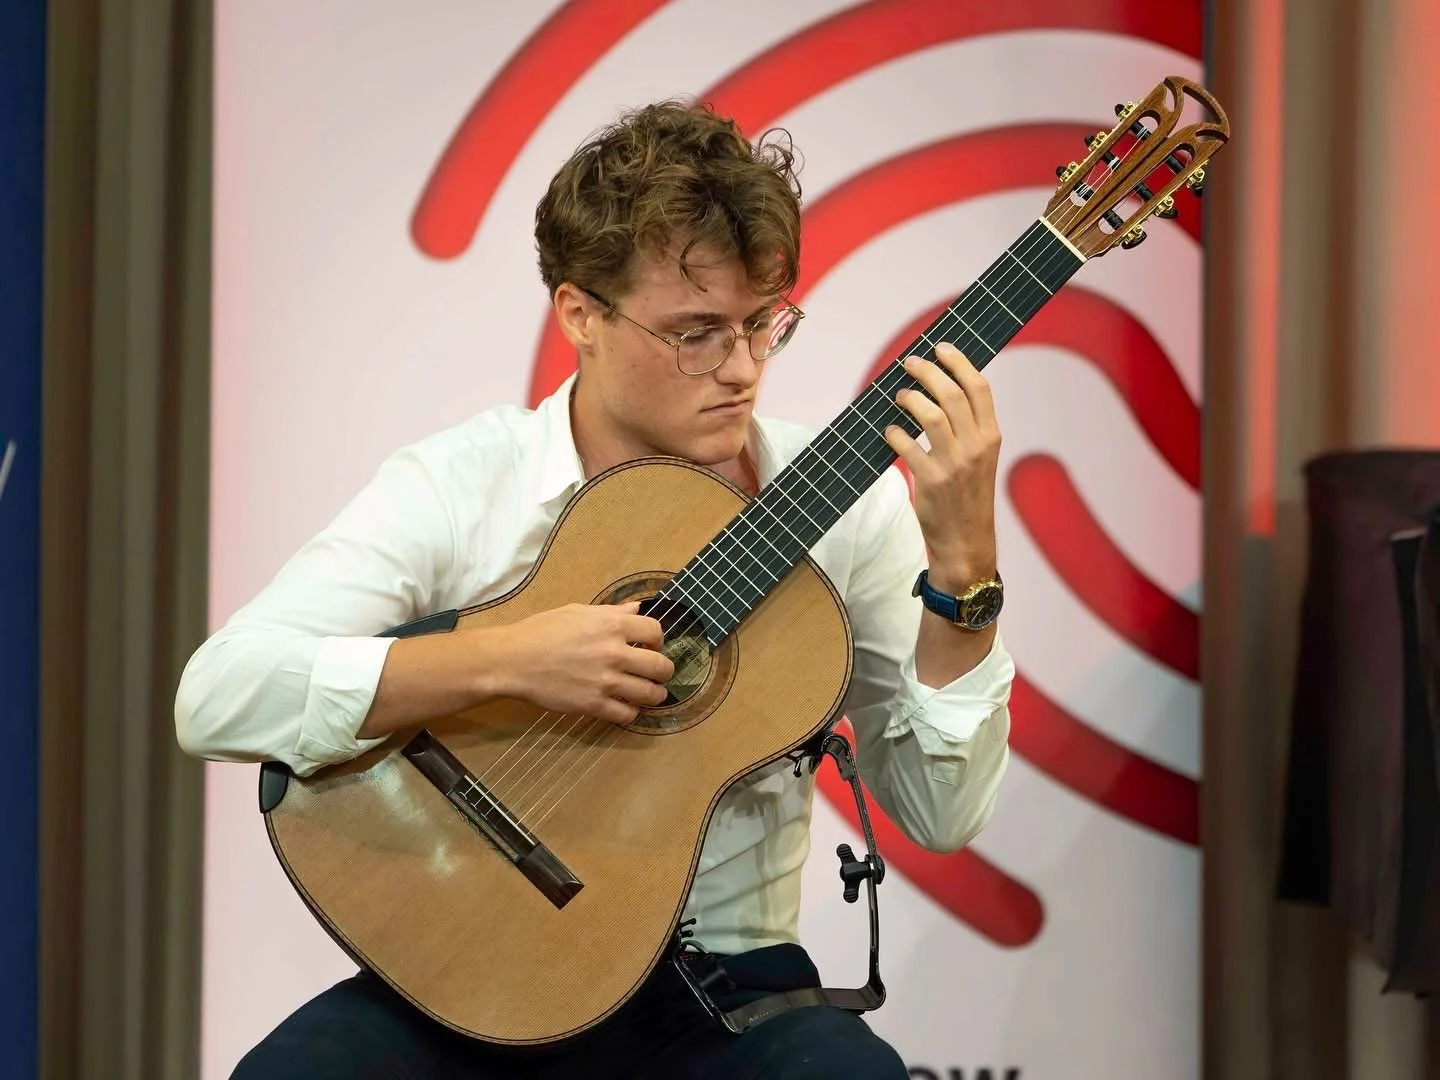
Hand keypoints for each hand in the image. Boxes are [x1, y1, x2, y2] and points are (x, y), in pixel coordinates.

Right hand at [495, 602, 674, 725]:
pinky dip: (631, 712)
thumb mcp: (577, 611)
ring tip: (650, 693)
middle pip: (661, 666)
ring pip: (650, 694)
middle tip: (658, 674)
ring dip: (655, 695)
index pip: (655, 631)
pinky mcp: (593, 704)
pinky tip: (626, 707)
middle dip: (664, 671)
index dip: (658, 640)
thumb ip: (611, 612)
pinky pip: (627, 714)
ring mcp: (605, 681)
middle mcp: (614, 652)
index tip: (652, 646)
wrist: (514, 660)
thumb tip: (636, 609)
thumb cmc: (541, 631)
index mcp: (611, 625)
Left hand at [882, 342, 1000, 587]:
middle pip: (951, 394)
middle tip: (908, 363)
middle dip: (927, 371)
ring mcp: (954, 464)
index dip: (959, 361)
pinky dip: (894, 433)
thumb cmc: (969, 495)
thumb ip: (969, 426)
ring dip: (909, 397)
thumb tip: (940, 388)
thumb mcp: (981, 457)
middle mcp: (976, 447)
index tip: (940, 347)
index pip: (979, 387)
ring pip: (929, 415)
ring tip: (899, 394)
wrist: (967, 542)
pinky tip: (889, 431)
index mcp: (991, 436)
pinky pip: (906, 446)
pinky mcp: (931, 482)